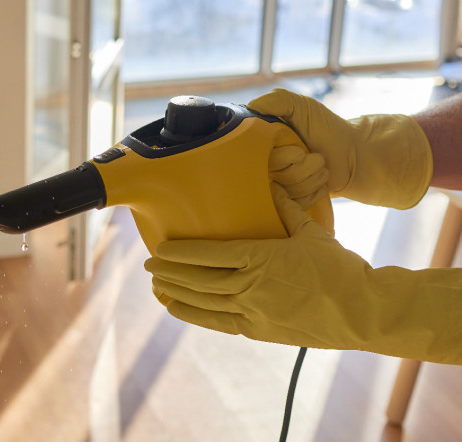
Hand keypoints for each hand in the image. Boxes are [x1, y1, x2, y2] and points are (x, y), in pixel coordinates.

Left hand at [145, 185, 461, 362]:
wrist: (363, 311)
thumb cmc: (339, 268)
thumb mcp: (310, 231)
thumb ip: (285, 208)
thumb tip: (270, 182)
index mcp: (261, 257)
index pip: (209, 253)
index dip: (181, 252)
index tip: (159, 247)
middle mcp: (251, 285)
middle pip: (199, 278)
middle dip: (170, 272)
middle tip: (148, 265)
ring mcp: (253, 310)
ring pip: (204, 301)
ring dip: (176, 293)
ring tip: (155, 286)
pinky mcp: (259, 331)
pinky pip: (218, 322)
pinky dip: (194, 315)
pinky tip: (176, 308)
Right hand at [249, 88, 431, 208]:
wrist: (354, 154)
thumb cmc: (326, 128)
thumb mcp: (301, 106)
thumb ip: (275, 100)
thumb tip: (251, 107)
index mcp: (262, 143)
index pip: (255, 157)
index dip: (281, 155)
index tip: (299, 148)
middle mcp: (264, 165)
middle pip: (273, 175)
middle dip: (301, 165)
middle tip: (313, 155)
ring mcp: (278, 185)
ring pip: (286, 189)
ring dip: (311, 177)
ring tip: (321, 166)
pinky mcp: (292, 203)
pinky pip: (296, 203)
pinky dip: (314, 191)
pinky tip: (321, 182)